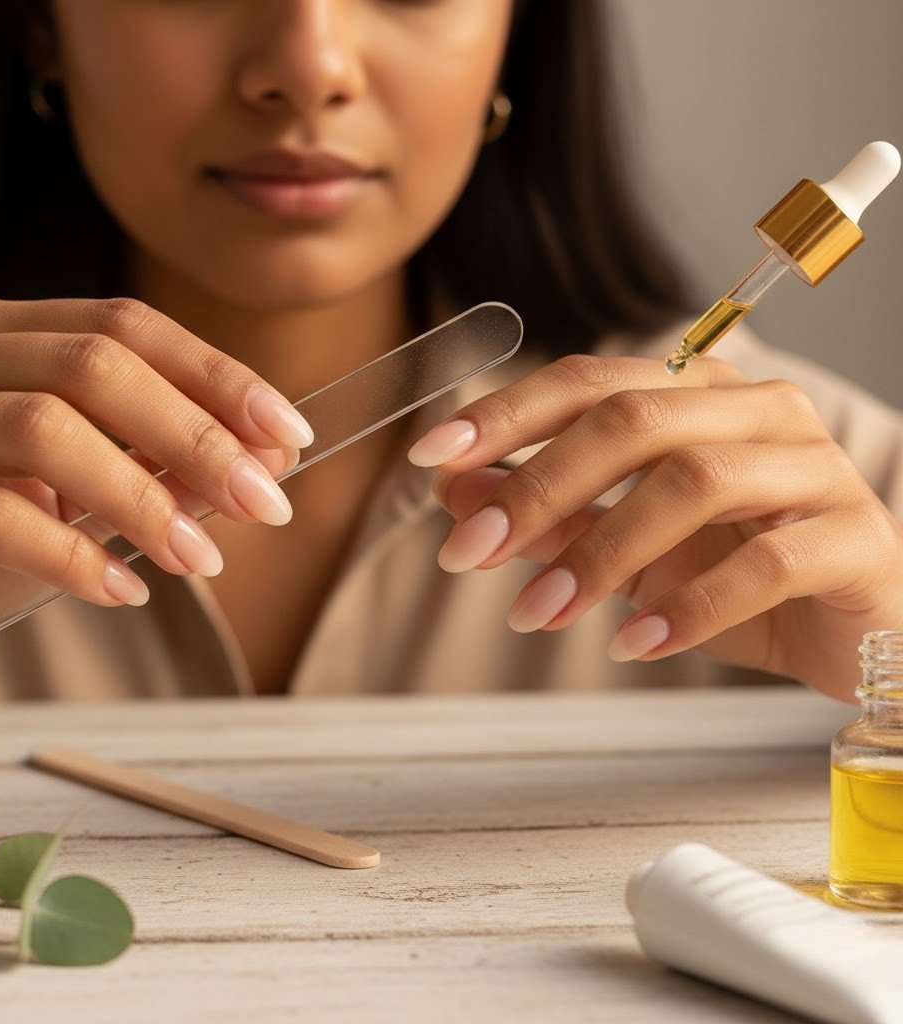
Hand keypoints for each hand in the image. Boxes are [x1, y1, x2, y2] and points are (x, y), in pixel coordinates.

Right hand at [0, 297, 312, 684]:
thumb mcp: (76, 499)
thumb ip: (158, 470)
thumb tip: (267, 463)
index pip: (124, 327)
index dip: (216, 376)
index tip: (289, 433)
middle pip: (92, 366)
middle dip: (197, 435)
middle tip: (268, 503)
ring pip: (39, 429)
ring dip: (143, 498)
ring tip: (203, 558)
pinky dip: (69, 555)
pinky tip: (120, 590)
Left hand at [408, 353, 902, 700]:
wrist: (855, 635)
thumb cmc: (734, 579)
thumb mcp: (625, 549)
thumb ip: (551, 514)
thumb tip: (456, 493)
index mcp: (700, 394)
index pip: (589, 382)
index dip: (505, 415)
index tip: (432, 457)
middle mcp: (758, 412)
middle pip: (633, 421)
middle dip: (538, 486)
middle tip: (469, 551)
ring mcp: (815, 469)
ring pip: (693, 482)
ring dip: (599, 553)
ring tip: (538, 612)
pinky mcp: (856, 537)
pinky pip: (766, 564)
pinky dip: (688, 607)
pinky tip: (636, 643)